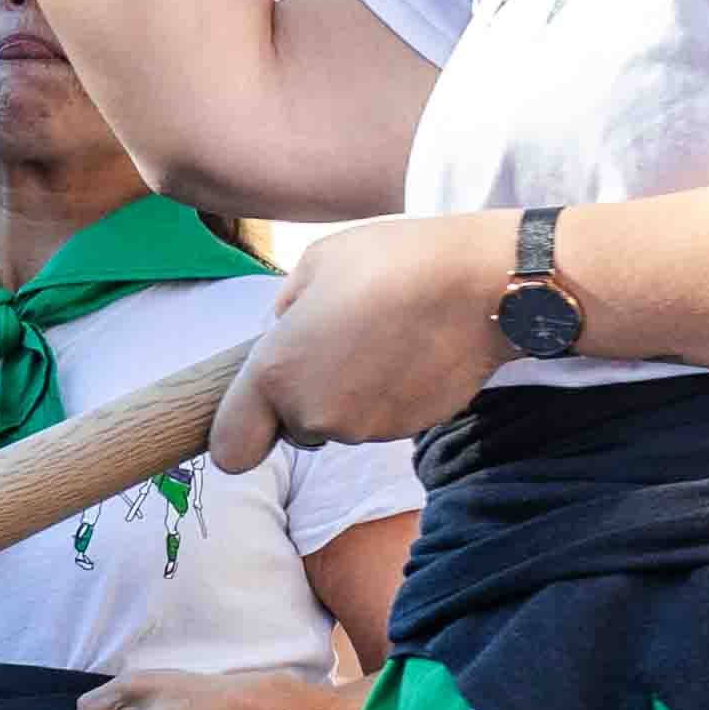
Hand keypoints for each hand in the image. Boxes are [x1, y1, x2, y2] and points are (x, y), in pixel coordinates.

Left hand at [208, 209, 525, 470]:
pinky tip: (408, 353)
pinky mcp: (407, 431)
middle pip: (292, 428)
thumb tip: (284, 332)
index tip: (255, 410)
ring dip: (349, 393)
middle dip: (305, 396)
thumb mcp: (316, 265)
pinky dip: (386, 396)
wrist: (478, 284)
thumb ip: (287, 311)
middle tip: (337, 344)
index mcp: (276, 373)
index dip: (238, 433)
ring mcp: (364, 428)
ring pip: (338, 423)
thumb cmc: (391, 261)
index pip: (230, 448)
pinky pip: (379, 419)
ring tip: (381, 339)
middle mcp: (314, 413)